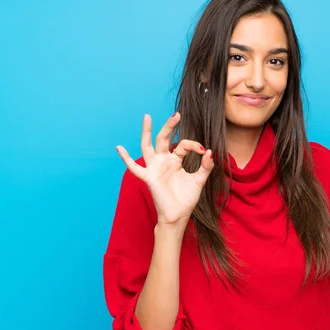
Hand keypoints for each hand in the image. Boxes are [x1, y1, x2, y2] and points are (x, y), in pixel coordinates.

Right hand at [116, 112, 213, 228]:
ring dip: (147, 132)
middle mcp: (164, 161)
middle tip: (176, 114)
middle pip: (164, 139)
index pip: (183, 145)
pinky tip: (119, 148)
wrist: (178, 215)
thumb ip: (205, 166)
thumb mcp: (199, 180)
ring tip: (147, 117)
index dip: (194, 145)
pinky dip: (126, 158)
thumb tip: (210, 152)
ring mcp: (155, 168)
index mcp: (175, 160)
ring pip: (148, 146)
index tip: (204, 151)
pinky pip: (134, 168)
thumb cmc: (186, 199)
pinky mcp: (149, 177)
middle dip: (169, 126)